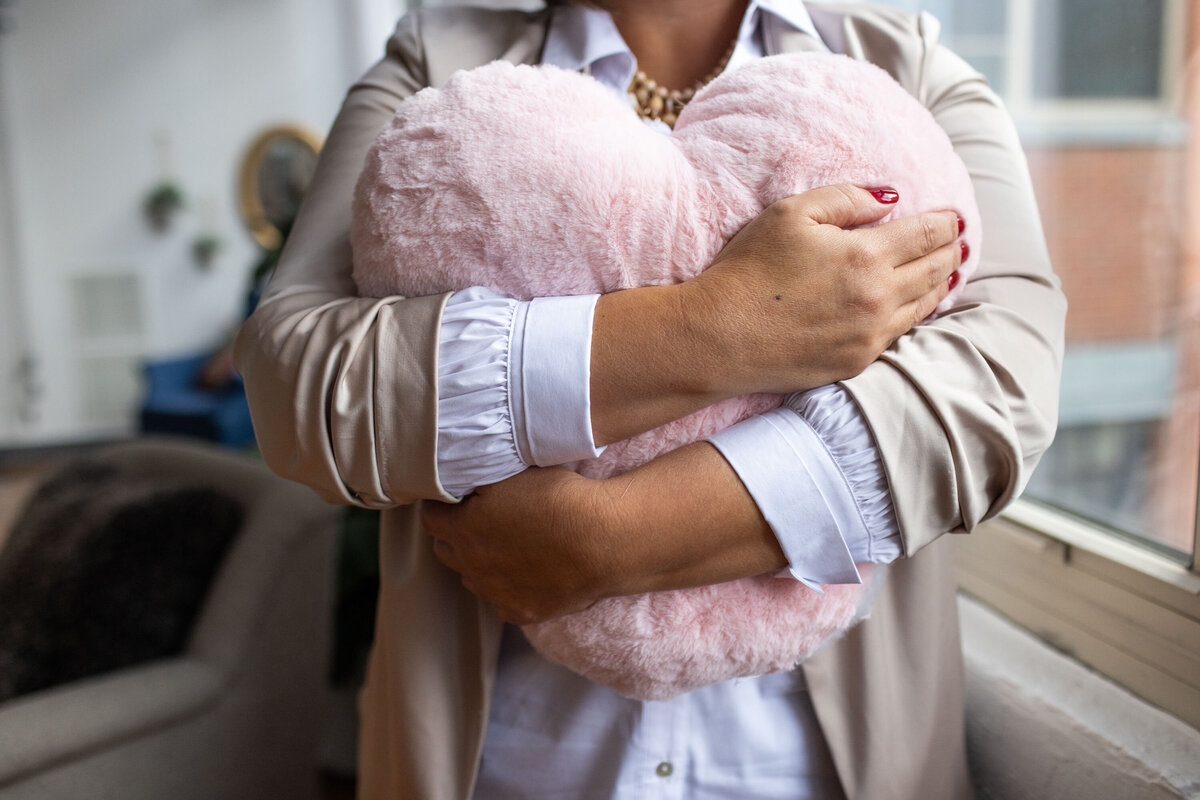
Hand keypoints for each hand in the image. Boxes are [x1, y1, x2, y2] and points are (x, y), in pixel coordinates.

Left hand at [420, 467, 616, 624]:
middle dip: (455, 533)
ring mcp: (496, 593)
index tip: (454, 497)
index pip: (431, 517)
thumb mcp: (512, 473)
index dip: (441, 504)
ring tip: (509, 545)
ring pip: (473, 577)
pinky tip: (529, 571)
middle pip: (446, 549)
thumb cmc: (560, 499)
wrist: (603, 540)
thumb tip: (459, 483)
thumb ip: (477, 480)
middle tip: (480, 518)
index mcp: (464, 528)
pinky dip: (508, 587)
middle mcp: (473, 565)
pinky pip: (502, 600)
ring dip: (480, 562)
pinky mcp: (521, 611)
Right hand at [684, 183, 963, 395]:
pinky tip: (914, 307)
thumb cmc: (748, 270)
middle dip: (950, 251)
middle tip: (958, 242)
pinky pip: (900, 335)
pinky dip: (915, 315)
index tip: (954, 217)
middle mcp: (879, 298)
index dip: (946, 222)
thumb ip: (846, 198)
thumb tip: (889, 200)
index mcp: (868, 255)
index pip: (928, 234)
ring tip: (947, 271)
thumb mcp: (790, 214)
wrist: (718, 337)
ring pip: (924, 305)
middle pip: (935, 269)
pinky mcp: (856, 362)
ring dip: (939, 284)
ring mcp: (870, 335)